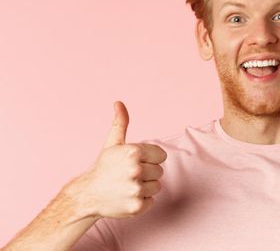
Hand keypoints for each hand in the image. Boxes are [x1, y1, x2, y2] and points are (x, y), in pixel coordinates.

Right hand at [81, 101, 167, 218]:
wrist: (87, 195)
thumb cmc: (104, 167)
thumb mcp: (112, 143)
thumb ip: (120, 123)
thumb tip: (118, 103)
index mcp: (133, 152)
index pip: (161, 155)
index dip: (150, 158)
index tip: (135, 162)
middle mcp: (136, 170)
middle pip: (160, 171)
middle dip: (147, 173)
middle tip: (129, 175)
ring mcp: (136, 189)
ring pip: (157, 186)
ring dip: (145, 187)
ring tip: (127, 186)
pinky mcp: (137, 206)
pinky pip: (152, 200)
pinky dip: (142, 201)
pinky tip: (127, 197)